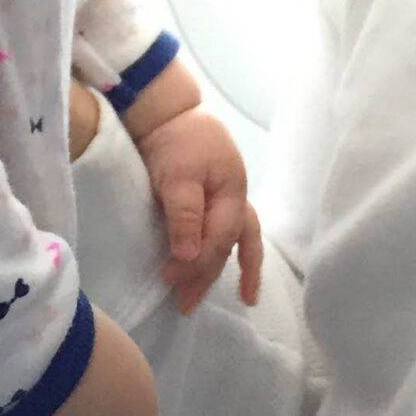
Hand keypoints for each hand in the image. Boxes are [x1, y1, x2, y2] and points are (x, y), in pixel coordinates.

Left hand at [135, 109, 263, 314]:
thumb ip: (185, 216)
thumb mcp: (176, 177)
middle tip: (186, 305)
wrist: (168, 111)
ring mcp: (231, 194)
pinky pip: (233, 227)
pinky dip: (235, 248)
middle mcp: (236, 196)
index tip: (168, 278)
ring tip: (247, 297)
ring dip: (238, 267)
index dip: (195, 264)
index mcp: (231, 193)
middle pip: (228, 244)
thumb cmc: (174, 141)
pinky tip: (232, 262)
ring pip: (241, 237)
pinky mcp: (218, 192)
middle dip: (209, 275)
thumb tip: (189, 257)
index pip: (218, 241)